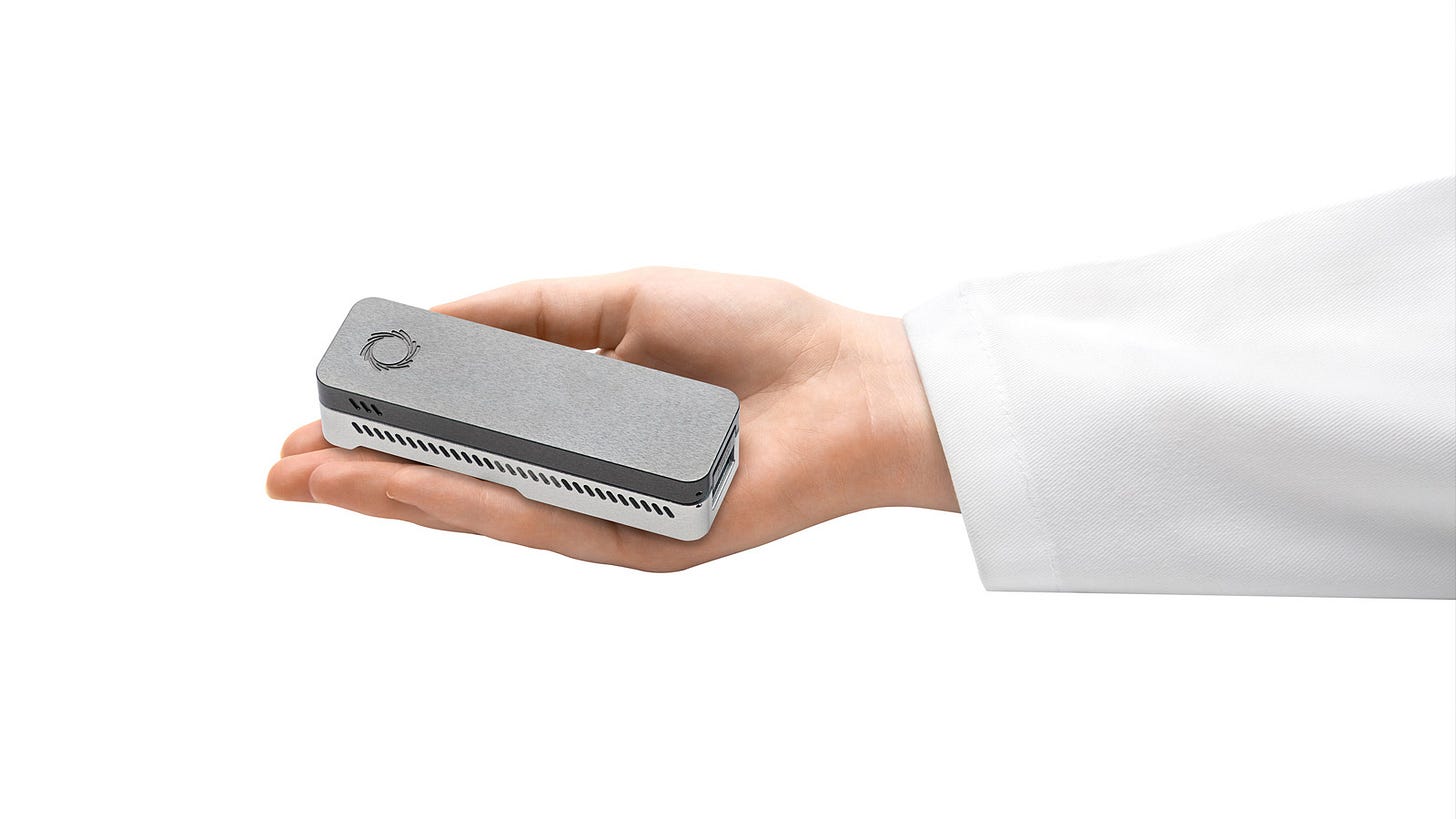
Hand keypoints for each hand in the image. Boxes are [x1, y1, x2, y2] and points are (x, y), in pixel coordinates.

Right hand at [267, 268, 956, 570]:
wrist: (857, 383)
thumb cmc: (758, 333)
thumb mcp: (621, 298)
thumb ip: (529, 312)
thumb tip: (436, 318)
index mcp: (580, 408)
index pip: (467, 422)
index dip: (393, 420)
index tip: (323, 407)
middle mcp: (584, 467)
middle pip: (458, 475)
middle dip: (366, 470)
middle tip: (282, 466)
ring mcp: (606, 511)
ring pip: (479, 508)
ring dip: (389, 494)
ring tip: (308, 481)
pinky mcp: (637, 544)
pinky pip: (535, 521)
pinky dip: (460, 503)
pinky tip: (398, 488)